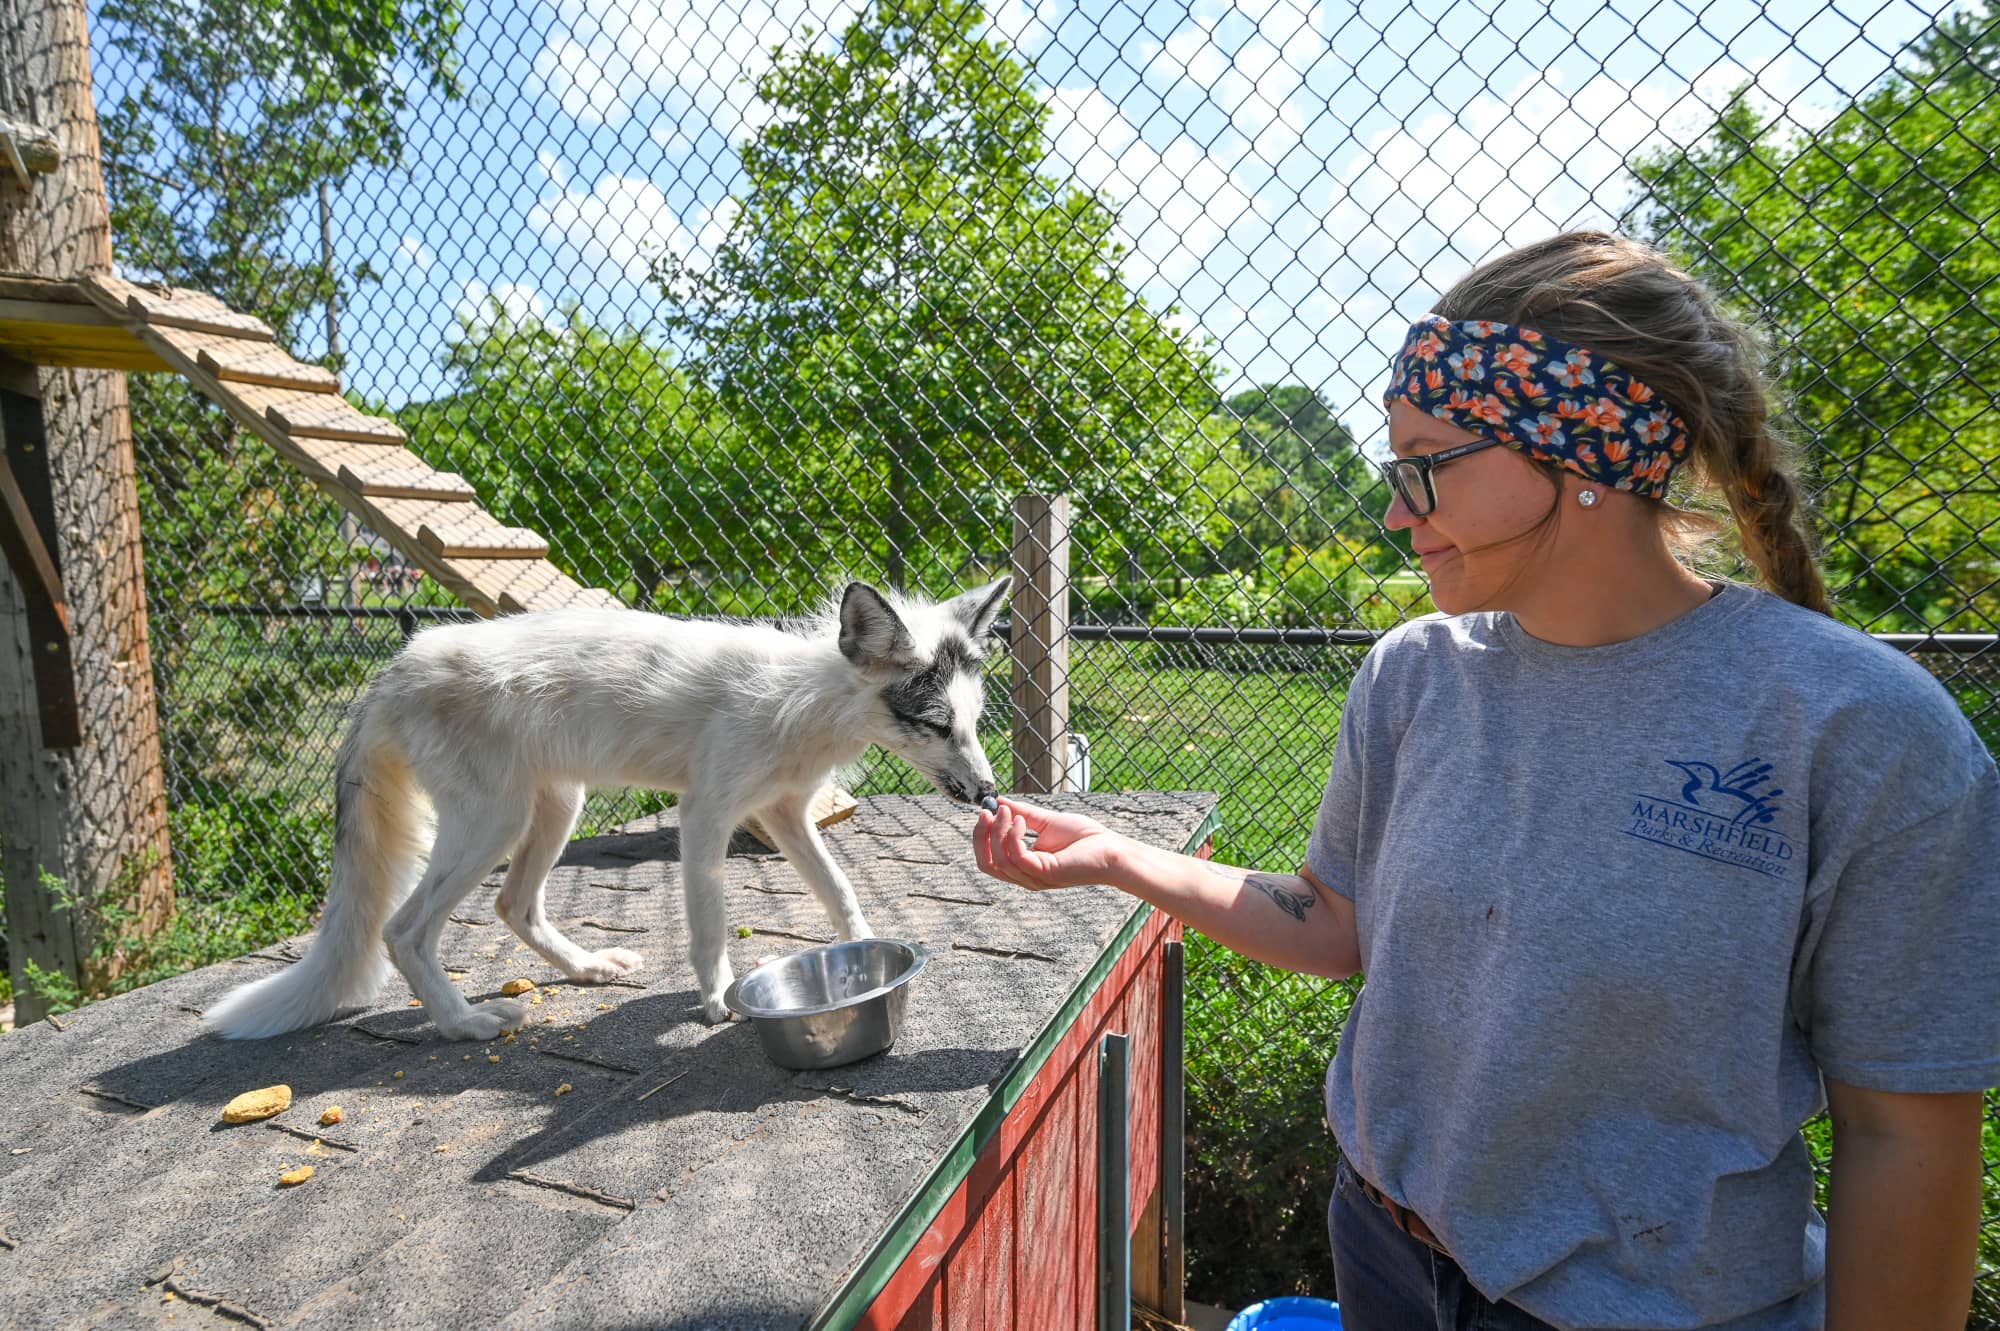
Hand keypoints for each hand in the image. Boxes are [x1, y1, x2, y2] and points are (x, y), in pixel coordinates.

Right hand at [974, 796, 1127, 890]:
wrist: (1111, 849)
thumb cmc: (1085, 839)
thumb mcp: (1047, 821)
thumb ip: (1024, 814)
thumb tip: (1000, 803)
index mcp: (1024, 866)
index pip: (988, 859)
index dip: (981, 836)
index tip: (986, 810)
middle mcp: (1025, 876)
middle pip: (986, 864)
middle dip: (981, 836)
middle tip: (987, 811)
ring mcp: (1034, 877)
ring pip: (998, 860)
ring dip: (998, 831)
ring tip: (1010, 812)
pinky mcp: (1044, 873)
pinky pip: (1016, 856)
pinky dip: (1013, 836)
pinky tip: (1023, 821)